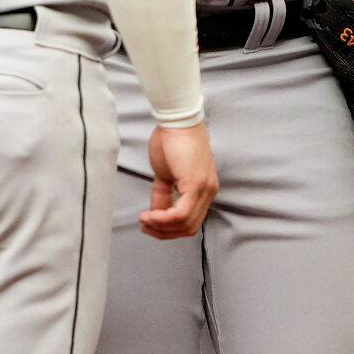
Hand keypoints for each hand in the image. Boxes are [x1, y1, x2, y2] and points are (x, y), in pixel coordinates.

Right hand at [142, 123, 217, 239]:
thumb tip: (156, 211)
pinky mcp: (196, 184)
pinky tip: (150, 215)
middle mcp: (209, 191)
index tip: (150, 226)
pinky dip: (163, 220)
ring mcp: (205, 188)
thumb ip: (163, 194)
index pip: (191, 221)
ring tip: (145, 220)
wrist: (176, 120)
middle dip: (164, 232)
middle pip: (189, 227)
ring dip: (161, 227)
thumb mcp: (165, 173)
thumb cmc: (172, 139)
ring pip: (185, 224)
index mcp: (204, 188)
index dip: (169, 229)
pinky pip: (181, 214)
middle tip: (146, 228)